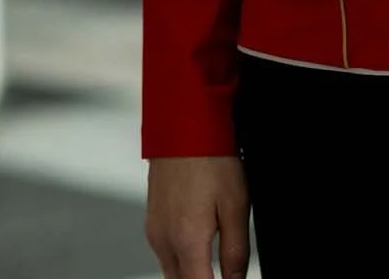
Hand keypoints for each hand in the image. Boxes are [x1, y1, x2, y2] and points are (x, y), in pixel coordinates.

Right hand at [144, 155, 252, 278]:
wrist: (183, 125)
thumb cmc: (210, 158)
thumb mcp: (236, 205)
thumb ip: (236, 251)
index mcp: (186, 240)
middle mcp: (164, 240)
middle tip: (224, 276)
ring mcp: (154, 232)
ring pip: (171, 274)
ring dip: (190, 277)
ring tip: (213, 270)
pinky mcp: (152, 222)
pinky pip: (165, 256)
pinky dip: (181, 265)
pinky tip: (198, 256)